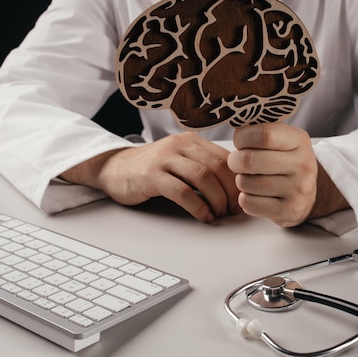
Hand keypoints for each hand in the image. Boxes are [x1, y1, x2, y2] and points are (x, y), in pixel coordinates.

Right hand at [60, 132, 239, 222]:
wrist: (114, 168)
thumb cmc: (152, 169)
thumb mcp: (181, 161)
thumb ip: (204, 167)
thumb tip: (235, 188)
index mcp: (191, 141)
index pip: (226, 158)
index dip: (238, 181)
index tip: (242, 199)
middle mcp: (180, 145)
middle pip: (218, 166)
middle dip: (231, 192)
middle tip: (234, 211)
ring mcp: (165, 158)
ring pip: (203, 177)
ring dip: (216, 200)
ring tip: (218, 215)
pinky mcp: (152, 175)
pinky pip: (182, 191)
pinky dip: (198, 207)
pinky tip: (203, 217)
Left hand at [228, 123, 348, 226]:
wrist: (307, 194)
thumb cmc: (284, 161)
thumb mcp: (281, 140)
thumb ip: (259, 130)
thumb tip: (232, 118)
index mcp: (299, 140)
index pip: (263, 135)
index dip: (242, 138)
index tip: (240, 141)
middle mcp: (303, 164)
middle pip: (249, 160)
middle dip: (235, 161)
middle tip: (238, 162)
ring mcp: (298, 190)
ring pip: (245, 183)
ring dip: (241, 181)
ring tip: (251, 178)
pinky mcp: (289, 211)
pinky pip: (248, 203)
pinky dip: (245, 199)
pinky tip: (256, 194)